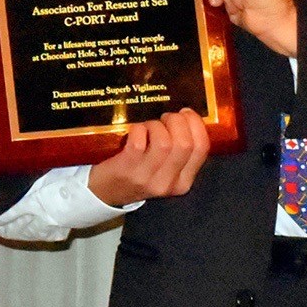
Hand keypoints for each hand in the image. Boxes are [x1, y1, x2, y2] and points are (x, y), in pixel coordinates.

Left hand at [86, 109, 209, 206]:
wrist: (105, 192)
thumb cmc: (139, 172)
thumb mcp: (165, 170)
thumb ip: (179, 151)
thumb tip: (187, 117)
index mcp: (183, 182)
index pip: (202, 148)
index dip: (196, 124)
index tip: (185, 113)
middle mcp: (168, 182)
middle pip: (185, 144)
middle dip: (176, 121)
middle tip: (164, 118)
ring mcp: (147, 177)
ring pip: (164, 142)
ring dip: (156, 125)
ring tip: (149, 126)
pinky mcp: (127, 169)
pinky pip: (139, 141)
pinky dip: (139, 129)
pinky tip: (135, 132)